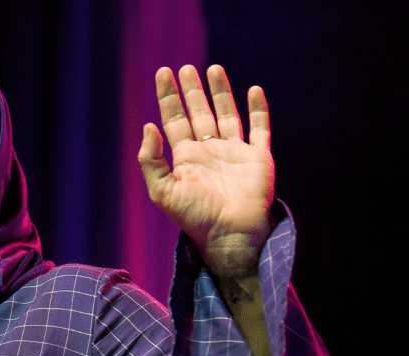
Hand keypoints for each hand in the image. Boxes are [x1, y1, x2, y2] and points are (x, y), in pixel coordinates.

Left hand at [138, 65, 274, 277]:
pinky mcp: (258, 158)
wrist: (229, 234)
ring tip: (213, 68)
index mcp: (185, 158)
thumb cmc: (194, 217)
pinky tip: (254, 90)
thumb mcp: (162, 191)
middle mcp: (209, 151)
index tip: (163, 74)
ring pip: (227, 114)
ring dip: (221, 92)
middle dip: (191, 90)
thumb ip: (151, 160)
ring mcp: (234, 153)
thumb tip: (148, 126)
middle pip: (198, 112)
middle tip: (185, 68)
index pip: (174, 120)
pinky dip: (258, 108)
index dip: (168, 98)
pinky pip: (259, 128)